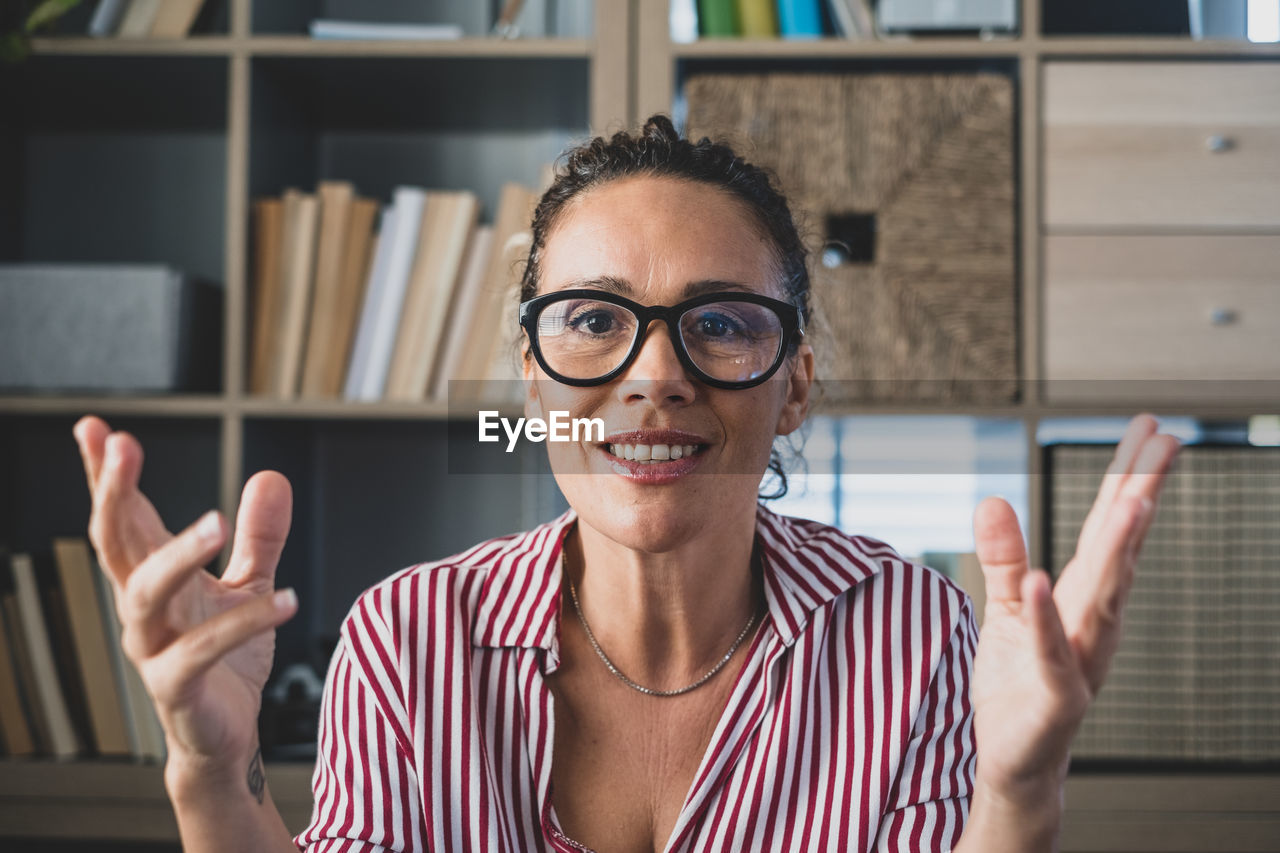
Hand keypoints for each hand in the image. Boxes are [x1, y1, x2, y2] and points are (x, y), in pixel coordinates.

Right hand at [73, 415, 297, 771]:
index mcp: (154, 578)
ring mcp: (153, 647)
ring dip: (177, 554)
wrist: (225, 734)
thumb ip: (258, 535)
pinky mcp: (178, 685)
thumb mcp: (249, 584)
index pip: (122, 518)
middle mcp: (142, 608)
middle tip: (122, 445)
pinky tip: (288, 599)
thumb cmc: (227, 658)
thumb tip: (271, 476)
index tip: (94, 427)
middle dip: (113, 493)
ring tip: (216, 520)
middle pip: (114, 543)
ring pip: (144, 594)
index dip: (104, 475)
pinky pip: (204, 650)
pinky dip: (248, 622)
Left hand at [968, 413, 1180, 801]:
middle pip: (1118, 549)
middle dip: (1140, 495)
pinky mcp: (1057, 694)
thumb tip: (994, 499)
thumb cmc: (1017, 683)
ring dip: (1118, 549)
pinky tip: (1041, 583)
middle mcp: (1092, 620)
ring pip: (1103, 596)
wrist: (1014, 758)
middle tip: (1166, 444)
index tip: (1151, 430)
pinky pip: (1050, 650)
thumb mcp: (1003, 607)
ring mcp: (1081, 657)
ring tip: (1132, 501)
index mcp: (1081, 594)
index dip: (1127, 478)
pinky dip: (1044, 618)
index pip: (1108, 527)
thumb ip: (1003, 556)